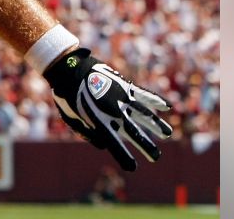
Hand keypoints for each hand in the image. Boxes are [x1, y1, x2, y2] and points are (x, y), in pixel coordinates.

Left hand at [44, 48, 172, 170]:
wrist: (68, 67)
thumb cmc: (66, 94)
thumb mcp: (70, 117)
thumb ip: (86, 133)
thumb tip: (103, 146)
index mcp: (98, 122)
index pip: (114, 145)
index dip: (123, 157)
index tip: (132, 167)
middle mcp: (113, 112)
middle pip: (134, 132)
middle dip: (146, 146)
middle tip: (156, 157)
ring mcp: (121, 98)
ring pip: (144, 114)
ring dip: (156, 125)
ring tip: (167, 133)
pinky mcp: (124, 85)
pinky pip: (144, 94)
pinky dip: (156, 100)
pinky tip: (166, 106)